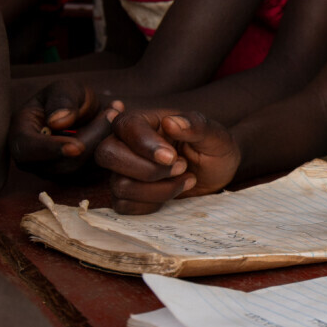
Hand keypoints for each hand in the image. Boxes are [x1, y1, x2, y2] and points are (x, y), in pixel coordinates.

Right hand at [7, 81, 115, 169]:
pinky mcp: (73, 178)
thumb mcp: (64, 89)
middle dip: (90, 140)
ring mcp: (52, 171)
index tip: (77, 146)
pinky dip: (109, 152)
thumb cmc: (67, 97)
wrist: (81, 111)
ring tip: (114, 113)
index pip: (27, 150)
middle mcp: (32, 160)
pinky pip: (93, 173)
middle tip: (112, 113)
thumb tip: (57, 122)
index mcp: (20, 135)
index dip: (51, 150)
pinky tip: (115, 128)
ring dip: (102, 143)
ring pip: (80, 170)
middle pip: (59, 164)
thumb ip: (61, 100)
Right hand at [95, 110, 239, 214]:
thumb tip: (170, 122)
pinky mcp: (127, 194)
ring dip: (158, 189)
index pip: (126, 126)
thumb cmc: (214, 147)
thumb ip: (195, 125)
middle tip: (182, 167)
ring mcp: (124, 170)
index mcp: (145, 120)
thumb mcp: (215, 135)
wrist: (218, 173)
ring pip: (119, 185)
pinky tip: (174, 192)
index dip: (144, 144)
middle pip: (107, 155)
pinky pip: (124, 205)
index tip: (171, 157)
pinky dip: (153, 204)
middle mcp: (127, 143)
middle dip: (147, 170)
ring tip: (188, 178)